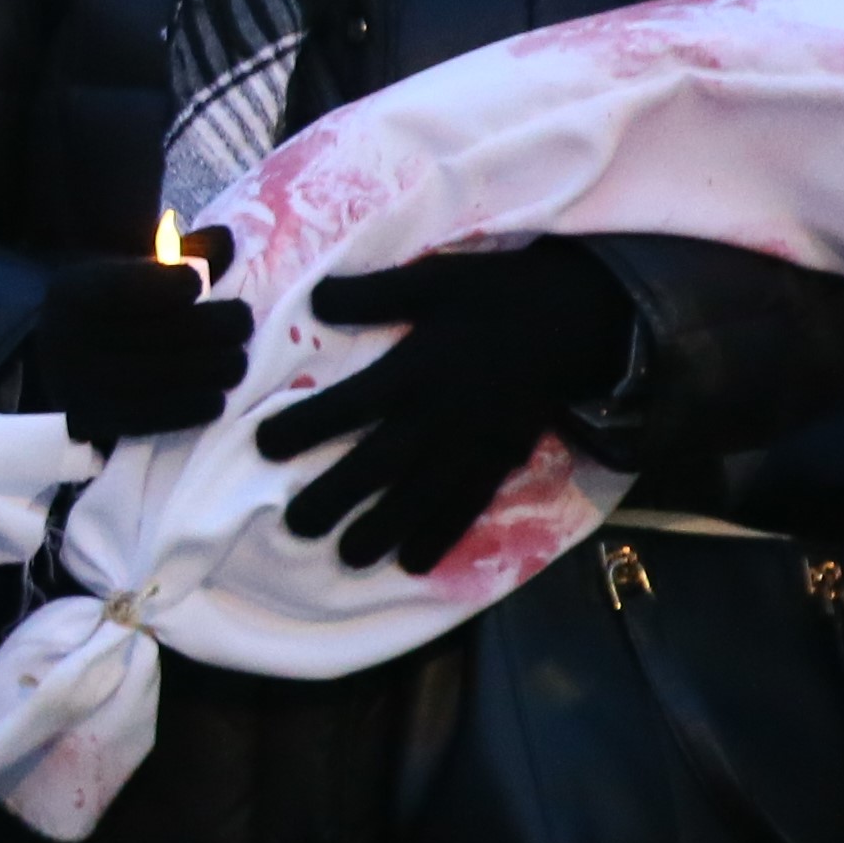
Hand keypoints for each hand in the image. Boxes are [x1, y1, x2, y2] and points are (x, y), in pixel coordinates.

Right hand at [25, 244, 246, 445]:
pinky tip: (216, 395)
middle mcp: (67, 340)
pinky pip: (158, 417)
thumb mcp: (130, 269)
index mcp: (71, 292)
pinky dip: (196, 405)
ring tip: (236, 359)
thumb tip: (224, 242)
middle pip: (161, 332)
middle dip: (217, 325)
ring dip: (217, 366)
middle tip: (241, 322)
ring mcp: (79, 387)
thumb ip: (181, 250)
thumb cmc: (114, 307)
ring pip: (168, 375)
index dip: (171, 283)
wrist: (63, 357)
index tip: (198, 282)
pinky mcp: (97, 423)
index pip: (125, 287)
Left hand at [254, 240, 637, 574]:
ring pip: (421, 495)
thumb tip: (312, 300)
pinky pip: (468, 504)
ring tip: (348, 558)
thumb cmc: (498, 295)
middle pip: (379, 463)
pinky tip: (415, 563)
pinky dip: (442, 535)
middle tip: (295, 526)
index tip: (264, 445)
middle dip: (336, 496)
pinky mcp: (503, 459)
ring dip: (383, 529)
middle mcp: (440, 414)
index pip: (348, 404)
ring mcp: (473, 442)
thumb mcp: (433, 279)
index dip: (305, 426)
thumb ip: (372, 294)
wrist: (580, 318)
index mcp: (416, 368)